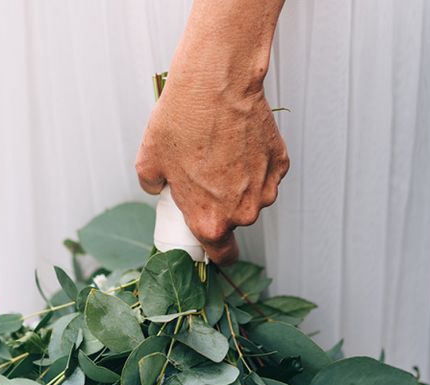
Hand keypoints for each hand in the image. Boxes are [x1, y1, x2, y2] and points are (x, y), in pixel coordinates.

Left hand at [135, 0, 287, 263]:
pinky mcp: (280, 164)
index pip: (222, 256)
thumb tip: (158, 187)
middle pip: (235, 221)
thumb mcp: (149, 161)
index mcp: (211, 221)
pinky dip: (255, 163)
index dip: (214, 251)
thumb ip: (154, 187)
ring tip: (221, 153)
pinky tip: (238, 142)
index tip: (209, 242)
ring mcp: (266, 189)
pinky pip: (266, 173)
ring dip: (240, 184)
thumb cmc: (184, 121)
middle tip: (205, 176)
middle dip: (222, 205)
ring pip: (252, 197)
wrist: (216, 84)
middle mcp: (244, 213)